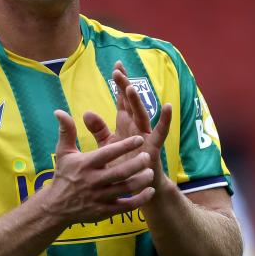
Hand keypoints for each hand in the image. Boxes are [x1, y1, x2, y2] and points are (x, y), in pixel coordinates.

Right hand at [35, 109, 155, 225]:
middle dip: (136, 164)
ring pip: (125, 189)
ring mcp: (99, 197)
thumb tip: (60, 111)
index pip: (108, 153)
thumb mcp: (63, 153)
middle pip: (120, 172)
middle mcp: (93, 181)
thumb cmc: (63, 175)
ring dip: (140, 181)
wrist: (55, 208)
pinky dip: (140, 199)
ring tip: (150, 172)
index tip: (139, 139)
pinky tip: (149, 191)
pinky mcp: (105, 211)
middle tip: (148, 156)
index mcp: (86, 164)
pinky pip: (126, 206)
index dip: (125, 146)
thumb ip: (66, 131)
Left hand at [83, 61, 173, 193]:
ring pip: (142, 114)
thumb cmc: (121, 165)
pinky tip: (168, 107)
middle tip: (118, 71)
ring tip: (131, 87)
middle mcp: (136, 126)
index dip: (119, 84)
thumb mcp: (107, 145)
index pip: (121, 100)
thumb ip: (98, 129)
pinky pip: (161, 132)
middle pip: (131, 103)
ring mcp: (145, 135)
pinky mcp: (154, 147)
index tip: (115, 67)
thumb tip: (86, 113)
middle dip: (125, 86)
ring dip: (137, 101)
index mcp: (124, 124)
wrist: (134, 188)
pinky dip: (165, 120)